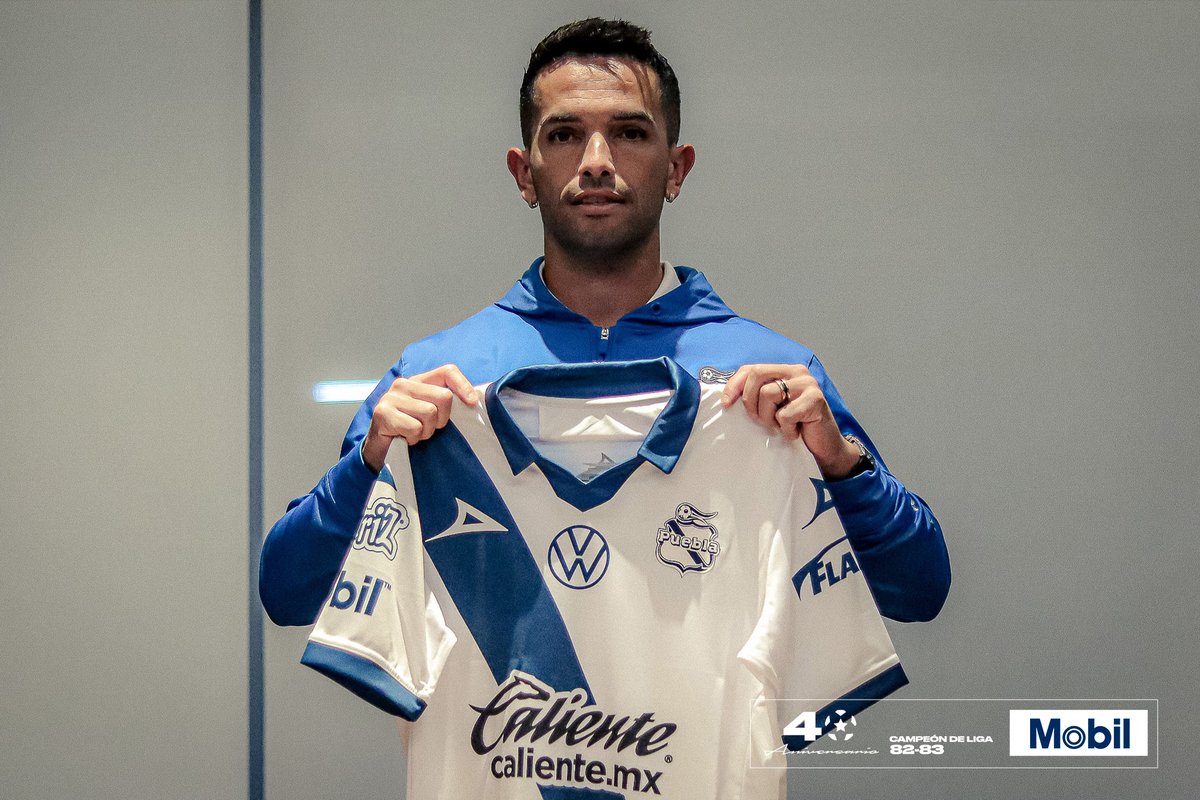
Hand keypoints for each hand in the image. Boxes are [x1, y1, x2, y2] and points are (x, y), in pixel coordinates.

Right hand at [361, 365, 478, 471]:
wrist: (380, 448)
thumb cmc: (409, 430)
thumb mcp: (430, 413)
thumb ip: (446, 403)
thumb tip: (474, 401)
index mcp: (418, 380)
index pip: (447, 371)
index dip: (463, 386)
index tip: (471, 404)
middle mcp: (404, 384)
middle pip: (444, 396)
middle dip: (441, 419)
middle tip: (429, 427)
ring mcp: (391, 397)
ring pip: (430, 413)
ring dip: (426, 431)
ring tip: (415, 433)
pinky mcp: (383, 413)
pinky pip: (414, 428)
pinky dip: (414, 438)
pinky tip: (405, 438)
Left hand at [720, 363, 861, 479]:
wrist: (824, 447)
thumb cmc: (796, 426)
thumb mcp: (772, 407)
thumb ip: (757, 395)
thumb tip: (727, 397)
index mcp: (784, 370)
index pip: (751, 368)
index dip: (734, 385)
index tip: (726, 404)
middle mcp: (797, 372)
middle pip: (757, 375)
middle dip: (750, 401)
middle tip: (760, 420)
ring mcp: (808, 384)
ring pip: (768, 394)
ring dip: (769, 417)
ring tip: (781, 425)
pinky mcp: (816, 400)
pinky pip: (785, 414)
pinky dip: (786, 429)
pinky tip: (796, 431)